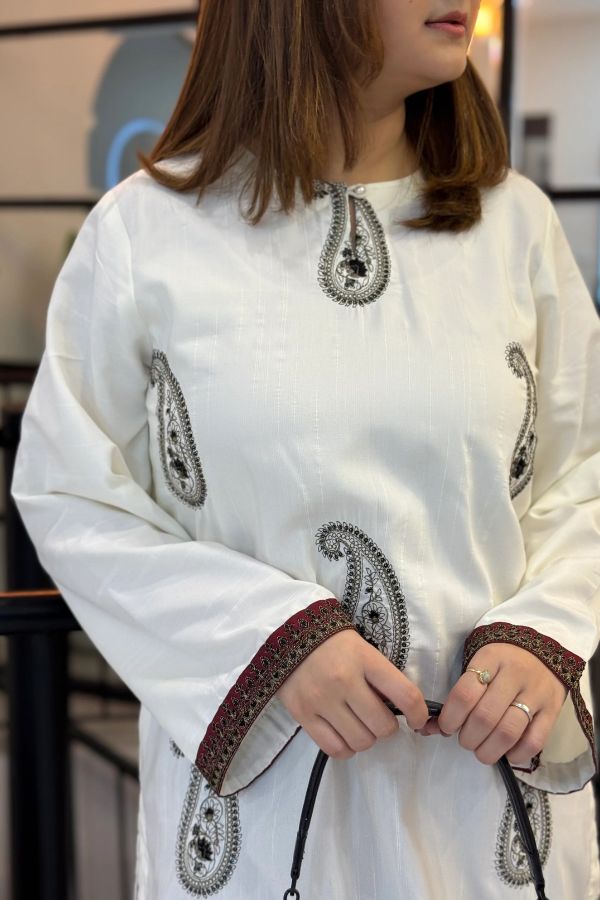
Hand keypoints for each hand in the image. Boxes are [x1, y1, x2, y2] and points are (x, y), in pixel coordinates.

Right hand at [274, 629, 429, 758]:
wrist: (287, 634)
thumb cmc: (333, 643)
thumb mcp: (363, 649)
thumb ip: (381, 676)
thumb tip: (403, 710)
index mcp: (364, 659)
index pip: (405, 695)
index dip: (420, 714)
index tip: (419, 719)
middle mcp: (344, 680)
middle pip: (383, 726)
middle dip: (388, 727)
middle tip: (379, 718)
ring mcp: (321, 699)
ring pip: (361, 741)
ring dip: (366, 738)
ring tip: (359, 724)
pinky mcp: (303, 714)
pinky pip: (335, 749)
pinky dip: (346, 747)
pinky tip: (344, 733)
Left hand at [417, 643, 568, 766]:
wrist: (544, 649)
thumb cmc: (502, 660)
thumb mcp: (478, 664)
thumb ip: (457, 694)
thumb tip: (427, 728)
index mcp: (490, 658)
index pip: (465, 693)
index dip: (450, 717)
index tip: (446, 726)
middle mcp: (515, 674)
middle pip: (485, 716)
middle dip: (468, 737)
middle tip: (464, 740)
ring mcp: (537, 693)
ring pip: (508, 732)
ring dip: (488, 750)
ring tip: (481, 750)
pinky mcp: (553, 711)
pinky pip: (534, 742)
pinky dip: (515, 755)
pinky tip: (505, 753)